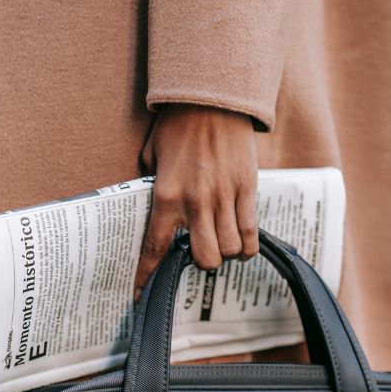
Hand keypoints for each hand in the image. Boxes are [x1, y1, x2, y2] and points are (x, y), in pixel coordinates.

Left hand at [135, 104, 258, 298]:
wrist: (213, 97)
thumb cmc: (177, 124)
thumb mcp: (151, 155)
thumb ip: (151, 184)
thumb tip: (152, 205)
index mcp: (166, 196)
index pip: (155, 247)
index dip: (146, 276)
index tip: (139, 294)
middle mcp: (196, 203)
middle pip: (205, 259)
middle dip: (202, 264)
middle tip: (199, 253)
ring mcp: (225, 197)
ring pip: (230, 250)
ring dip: (225, 254)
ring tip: (221, 245)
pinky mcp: (248, 189)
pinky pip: (251, 232)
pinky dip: (248, 246)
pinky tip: (242, 245)